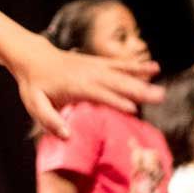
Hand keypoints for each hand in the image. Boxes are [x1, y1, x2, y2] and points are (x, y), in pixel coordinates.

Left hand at [10, 36, 163, 137]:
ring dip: (142, 80)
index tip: (133, 110)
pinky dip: (136, 66)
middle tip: (159, 98)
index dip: (113, 101)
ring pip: (121, 73)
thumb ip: (48, 119)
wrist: (32, 57)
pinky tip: (154, 68)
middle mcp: (87, 74)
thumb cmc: (34, 84)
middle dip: (137, 90)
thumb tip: (66, 135)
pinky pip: (119, 64)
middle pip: (115, 83)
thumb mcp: (34, 103)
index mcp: (74, 86)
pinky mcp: (97, 62)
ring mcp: (94, 66)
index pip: (97, 94)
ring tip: (161, 89)